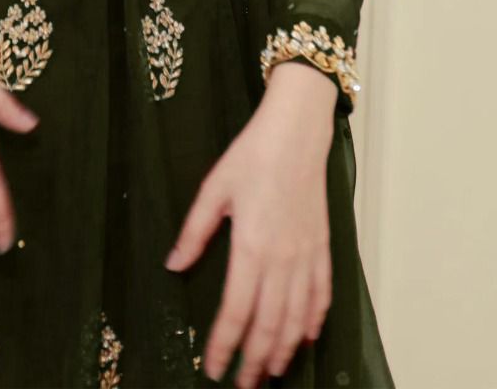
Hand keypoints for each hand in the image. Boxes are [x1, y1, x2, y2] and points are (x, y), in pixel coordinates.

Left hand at [164, 63, 335, 385]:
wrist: (296, 133)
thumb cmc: (252, 156)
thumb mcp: (214, 189)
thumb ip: (194, 232)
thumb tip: (174, 266)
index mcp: (251, 248)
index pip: (236, 312)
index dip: (224, 345)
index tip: (212, 367)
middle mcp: (282, 260)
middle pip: (268, 326)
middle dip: (254, 361)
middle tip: (242, 385)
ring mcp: (306, 256)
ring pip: (297, 318)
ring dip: (283, 350)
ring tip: (270, 372)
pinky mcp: (323, 248)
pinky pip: (321, 295)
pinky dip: (313, 321)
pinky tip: (304, 337)